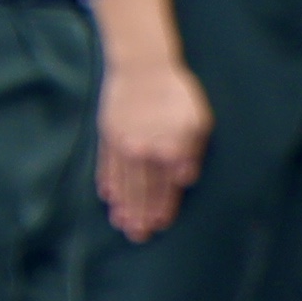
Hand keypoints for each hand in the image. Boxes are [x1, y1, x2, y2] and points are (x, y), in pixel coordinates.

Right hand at [98, 52, 208, 238]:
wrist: (141, 64)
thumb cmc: (176, 92)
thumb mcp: (196, 119)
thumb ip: (190, 150)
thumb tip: (185, 179)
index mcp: (161, 150)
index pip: (164, 186)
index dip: (163, 206)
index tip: (160, 224)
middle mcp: (137, 151)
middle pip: (139, 189)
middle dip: (139, 214)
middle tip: (137, 236)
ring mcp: (118, 144)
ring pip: (120, 180)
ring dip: (122, 203)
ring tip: (120, 222)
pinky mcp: (106, 133)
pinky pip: (105, 163)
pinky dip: (106, 180)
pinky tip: (106, 193)